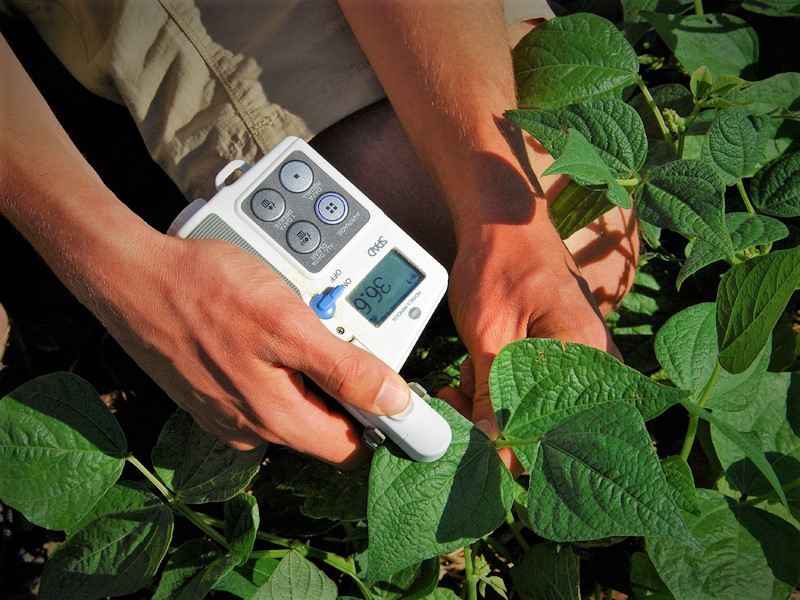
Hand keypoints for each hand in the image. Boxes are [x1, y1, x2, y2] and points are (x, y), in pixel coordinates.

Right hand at [100, 234, 411, 466]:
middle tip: (330, 327)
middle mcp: (251, 429)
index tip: (394, 387)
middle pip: (324, 420)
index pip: (352, 447)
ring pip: (293, 398)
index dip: (381, 419)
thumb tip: (395, 403)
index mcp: (276, 420)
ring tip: (291, 314)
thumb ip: (344, 369)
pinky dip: (274, 358)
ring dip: (306, 363)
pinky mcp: (212, 392)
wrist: (131, 275)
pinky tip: (261, 322)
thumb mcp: (288, 323)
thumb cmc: (202, 291)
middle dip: (339, 378)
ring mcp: (227, 412)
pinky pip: (262, 384)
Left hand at [439, 212, 620, 473]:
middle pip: (544, 420)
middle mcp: (596, 363)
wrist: (501, 221)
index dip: (508, 442)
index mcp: (590, 358)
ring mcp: (579, 357)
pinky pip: (529, 384)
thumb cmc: (502, 262)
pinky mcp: (560, 351)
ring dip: (492, 397)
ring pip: (531, 404)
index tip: (469, 438)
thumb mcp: (490, 333)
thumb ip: (493, 394)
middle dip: (495, 416)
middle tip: (458, 398)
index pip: (554, 429)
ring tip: (465, 371)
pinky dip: (499, 380)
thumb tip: (490, 445)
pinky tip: (477, 365)